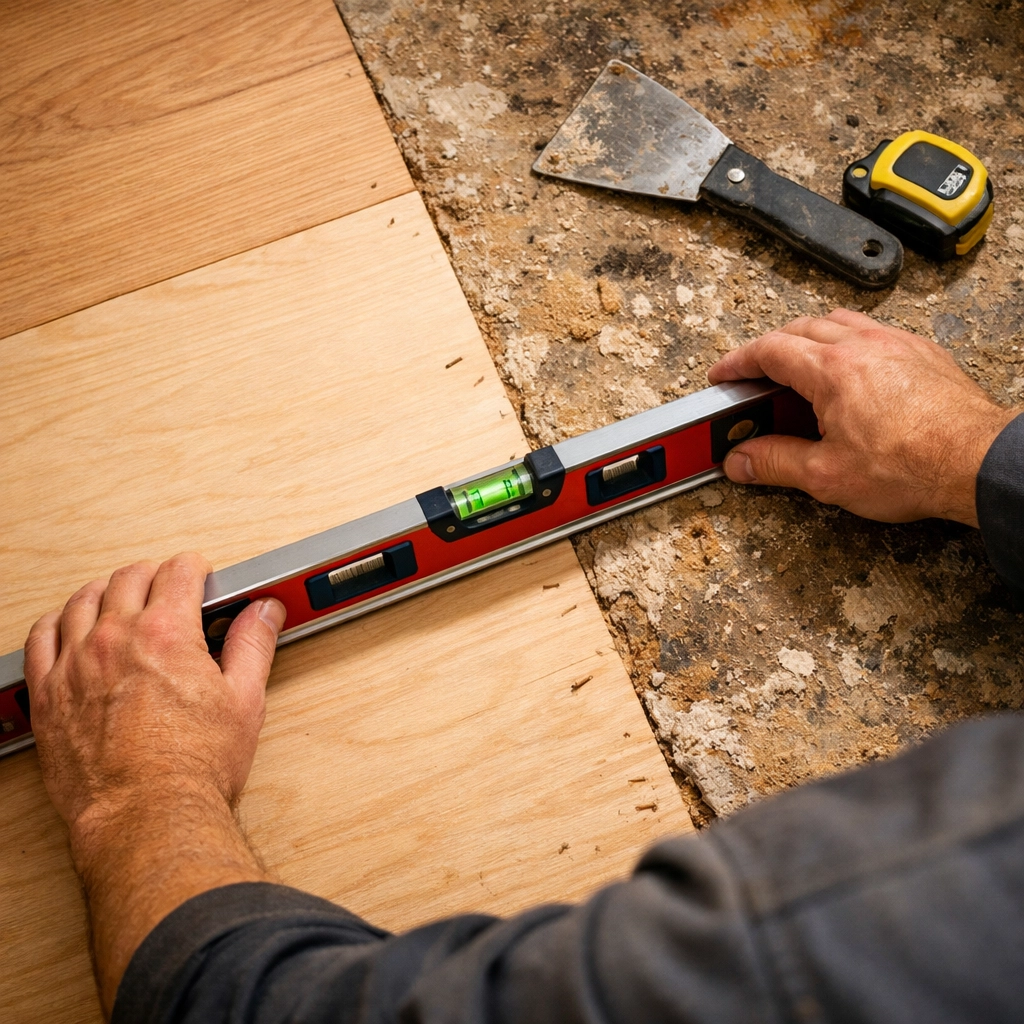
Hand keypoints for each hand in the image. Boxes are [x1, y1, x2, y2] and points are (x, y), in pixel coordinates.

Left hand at [22, 553, 285, 1012]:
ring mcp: (75, 666)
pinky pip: (40, 640)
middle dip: (153, 573)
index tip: (199, 574)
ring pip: (81, 601)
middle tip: (166, 583)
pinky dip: (56, 623)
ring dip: (104, 590)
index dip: (195, 568)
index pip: (178, 572)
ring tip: (118, 596)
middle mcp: (116, 640)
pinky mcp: (48, 696)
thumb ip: (253, 645)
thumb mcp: (244, 700)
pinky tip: (67, 626)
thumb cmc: (193, 768)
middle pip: (128, 578)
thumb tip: (263, 614)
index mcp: (166, 633)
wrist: (148, 816)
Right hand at [707, 308, 1016, 524]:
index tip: (724, 374)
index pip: (768, 350)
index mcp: (831, 371)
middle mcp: (862, 346)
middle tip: (755, 375)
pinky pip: (875, 331)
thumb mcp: (826, 475)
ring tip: (798, 367)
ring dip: (809, 338)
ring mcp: (896, 344)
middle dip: (769, 348)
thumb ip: (775, 462)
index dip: (738, 362)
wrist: (977, 462)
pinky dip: (849, 343)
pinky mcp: (923, 353)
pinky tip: (851, 372)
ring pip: (839, 322)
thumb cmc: (912, 466)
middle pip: (800, 328)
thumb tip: (741, 460)